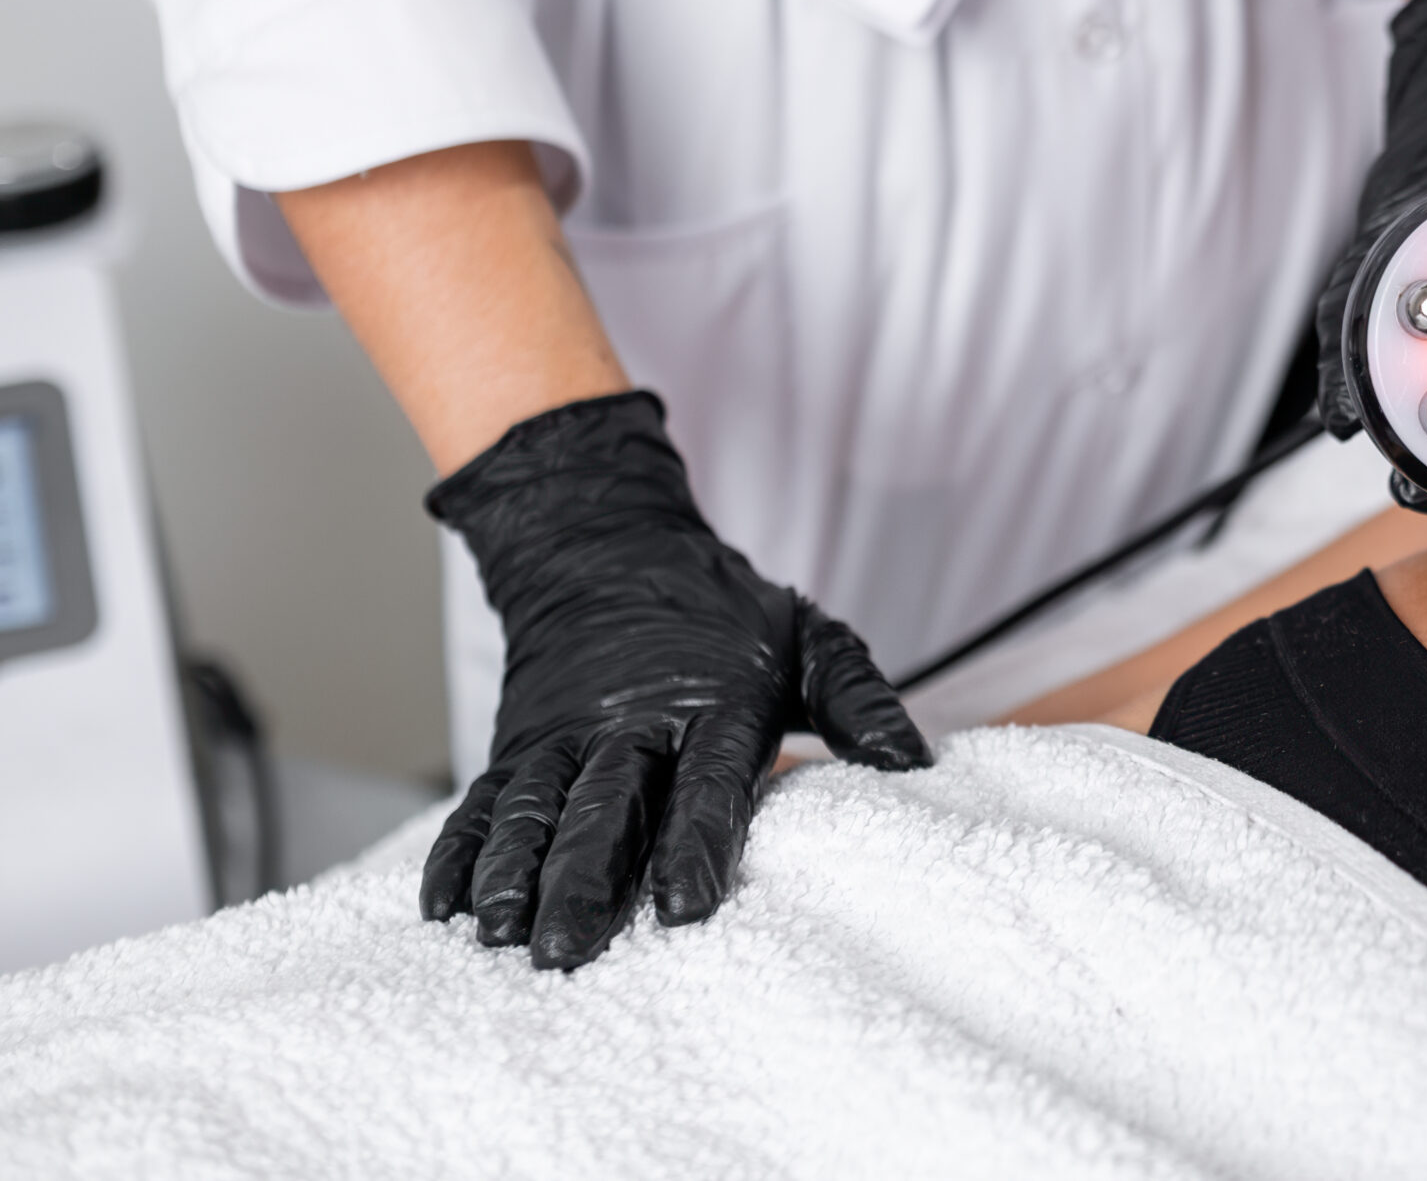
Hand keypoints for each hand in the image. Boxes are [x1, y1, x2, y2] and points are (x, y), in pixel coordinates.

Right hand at [417, 392, 927, 968]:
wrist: (610, 548)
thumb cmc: (726, 615)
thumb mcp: (808, 637)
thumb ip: (856, 700)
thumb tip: (911, 760)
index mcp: (711, 706)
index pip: (703, 782)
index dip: (695, 842)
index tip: (687, 904)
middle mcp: (628, 725)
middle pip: (603, 807)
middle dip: (583, 881)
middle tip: (567, 950)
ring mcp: (563, 735)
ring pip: (533, 807)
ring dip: (513, 872)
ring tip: (498, 933)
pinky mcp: (518, 744)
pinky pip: (484, 799)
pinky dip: (460, 849)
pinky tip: (443, 905)